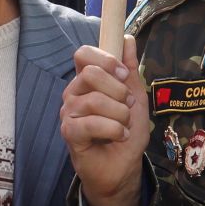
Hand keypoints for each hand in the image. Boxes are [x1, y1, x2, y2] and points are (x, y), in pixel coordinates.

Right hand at [61, 37, 151, 205]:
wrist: (123, 167)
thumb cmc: (126, 131)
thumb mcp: (135, 96)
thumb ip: (130, 68)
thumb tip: (128, 38)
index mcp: (87, 81)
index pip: (84, 54)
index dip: (106, 59)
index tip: (124, 75)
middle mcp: (74, 93)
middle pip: (90, 74)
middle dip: (118, 91)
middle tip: (127, 107)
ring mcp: (68, 112)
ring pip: (93, 100)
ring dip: (119, 114)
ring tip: (124, 126)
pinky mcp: (68, 132)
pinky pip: (90, 122)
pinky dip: (113, 129)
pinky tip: (118, 135)